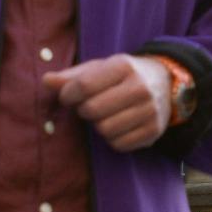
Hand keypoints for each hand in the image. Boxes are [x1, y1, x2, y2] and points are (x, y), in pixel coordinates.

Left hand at [48, 54, 181, 150]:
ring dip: (98, 125)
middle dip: (84, 110)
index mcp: (124, 66)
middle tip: (89, 105)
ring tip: (105, 115)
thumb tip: (45, 81)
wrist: (166, 83)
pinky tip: (117, 125)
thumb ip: (71, 76)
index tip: (67, 97)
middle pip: (92, 110)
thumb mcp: (99, 68)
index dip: (67, 95)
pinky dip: (112, 138)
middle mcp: (140, 87)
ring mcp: (149, 111)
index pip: (84, 86)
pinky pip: (118, 145)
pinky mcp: (153, 131)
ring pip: (105, 130)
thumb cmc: (122, 75)